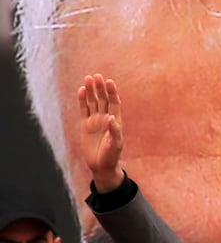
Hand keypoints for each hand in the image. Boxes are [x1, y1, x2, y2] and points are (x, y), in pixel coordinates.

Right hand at [78, 74, 125, 192]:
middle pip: (103, 99)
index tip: (109, 82)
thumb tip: (111, 117)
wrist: (101, 165)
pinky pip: (84, 110)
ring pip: (93, 102)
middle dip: (100, 88)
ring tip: (88, 78)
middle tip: (97, 76)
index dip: (112, 92)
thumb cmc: (111, 155)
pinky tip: (82, 90)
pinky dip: (82, 100)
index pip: (114, 102)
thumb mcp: (115, 143)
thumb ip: (114, 130)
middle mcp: (105, 118)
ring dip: (91, 91)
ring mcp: (95, 121)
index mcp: (116, 121)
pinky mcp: (85, 125)